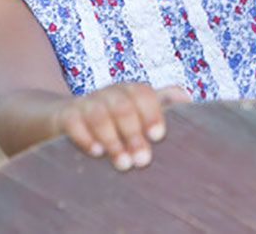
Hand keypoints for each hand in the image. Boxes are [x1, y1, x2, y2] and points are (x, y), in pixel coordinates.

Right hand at [54, 83, 189, 170]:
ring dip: (113, 140)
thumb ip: (163, 103)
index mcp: (130, 91)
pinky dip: (85, 137)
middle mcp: (109, 93)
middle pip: (123, 106)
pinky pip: (74, 121)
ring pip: (99, 114)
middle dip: (134, 134)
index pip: (143, 93)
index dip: (152, 113)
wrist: (67, 119)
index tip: (158, 136)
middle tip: (142, 161)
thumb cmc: (115, 119)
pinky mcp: (66, 115)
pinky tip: (96, 153)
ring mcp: (86, 102)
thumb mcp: (138, 109)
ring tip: (123, 164)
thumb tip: (189, 100)